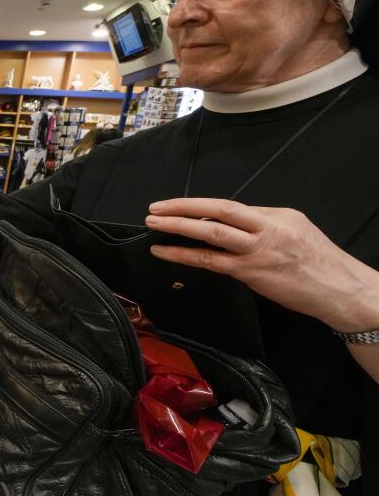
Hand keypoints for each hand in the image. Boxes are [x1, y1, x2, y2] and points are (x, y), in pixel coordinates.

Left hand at [146, 198, 378, 332]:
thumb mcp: (294, 230)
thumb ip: (262, 224)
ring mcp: (258, 252)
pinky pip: (212, 263)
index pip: (229, 205)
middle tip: (155, 209)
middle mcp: (267, 230)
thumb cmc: (318, 263)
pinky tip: (167, 253)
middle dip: (182, 209)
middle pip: (218, 213)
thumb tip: (227, 222)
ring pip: (211, 235)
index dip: (197, 204)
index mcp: (277, 217)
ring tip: (154, 226)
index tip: (173, 204)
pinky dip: (185, 256)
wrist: (340, 291)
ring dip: (178, 229)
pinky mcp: (252, 274)